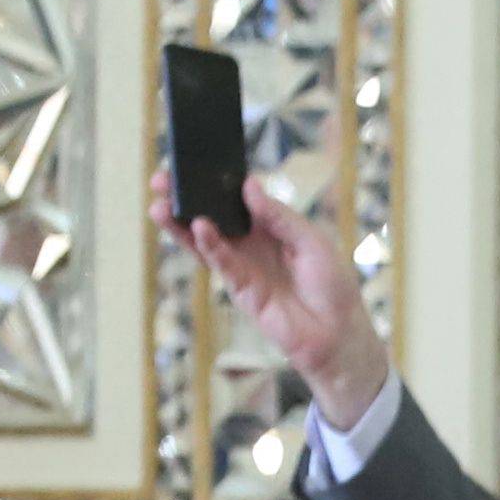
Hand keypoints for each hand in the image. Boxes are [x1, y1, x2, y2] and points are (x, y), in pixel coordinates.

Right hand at [148, 165, 393, 428]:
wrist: (339, 335)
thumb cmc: (333, 286)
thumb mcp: (313, 242)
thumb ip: (280, 216)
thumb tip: (249, 185)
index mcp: (272, 226)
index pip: (236, 199)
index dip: (216, 183)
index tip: (192, 164)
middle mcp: (253, 243)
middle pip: (214, 215)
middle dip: (187, 198)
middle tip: (161, 180)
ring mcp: (244, 266)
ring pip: (206, 239)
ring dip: (183, 223)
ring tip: (161, 205)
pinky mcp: (241, 289)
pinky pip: (221, 263)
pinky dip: (208, 245)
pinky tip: (198, 227)